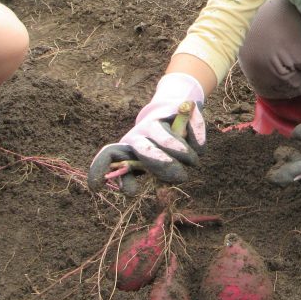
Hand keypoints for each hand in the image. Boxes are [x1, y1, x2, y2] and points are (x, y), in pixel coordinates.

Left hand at [87, 73, 205, 191]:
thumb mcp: (149, 162)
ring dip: (182, 152)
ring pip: (166, 138)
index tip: (103, 188)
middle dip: (163, 164)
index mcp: (128, 147)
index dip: (101, 169)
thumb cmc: (160, 145)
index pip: (109, 155)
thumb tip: (129, 191)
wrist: (176, 108)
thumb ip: (142, 176)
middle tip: (181, 177)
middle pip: (145, 150)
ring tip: (193, 162)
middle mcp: (140, 133)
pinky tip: (199, 147)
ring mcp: (159, 120)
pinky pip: (189, 125)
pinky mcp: (177, 109)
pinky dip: (197, 139)